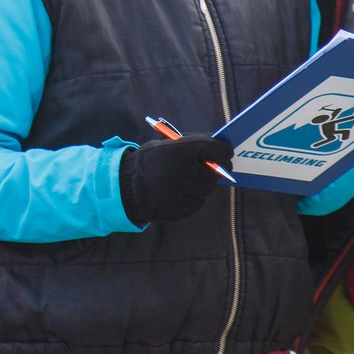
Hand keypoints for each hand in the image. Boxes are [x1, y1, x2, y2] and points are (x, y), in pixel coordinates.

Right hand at [119, 136, 233, 225]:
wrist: (127, 188)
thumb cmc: (149, 162)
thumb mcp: (166, 145)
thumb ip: (191, 146)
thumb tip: (217, 149)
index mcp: (181, 150)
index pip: (215, 149)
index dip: (222, 149)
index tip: (225, 150)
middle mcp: (186, 171)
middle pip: (215, 170)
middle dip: (216, 167)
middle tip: (213, 166)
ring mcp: (186, 192)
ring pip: (207, 187)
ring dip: (205, 182)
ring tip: (188, 178)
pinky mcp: (184, 208)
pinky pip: (198, 201)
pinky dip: (195, 196)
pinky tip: (181, 191)